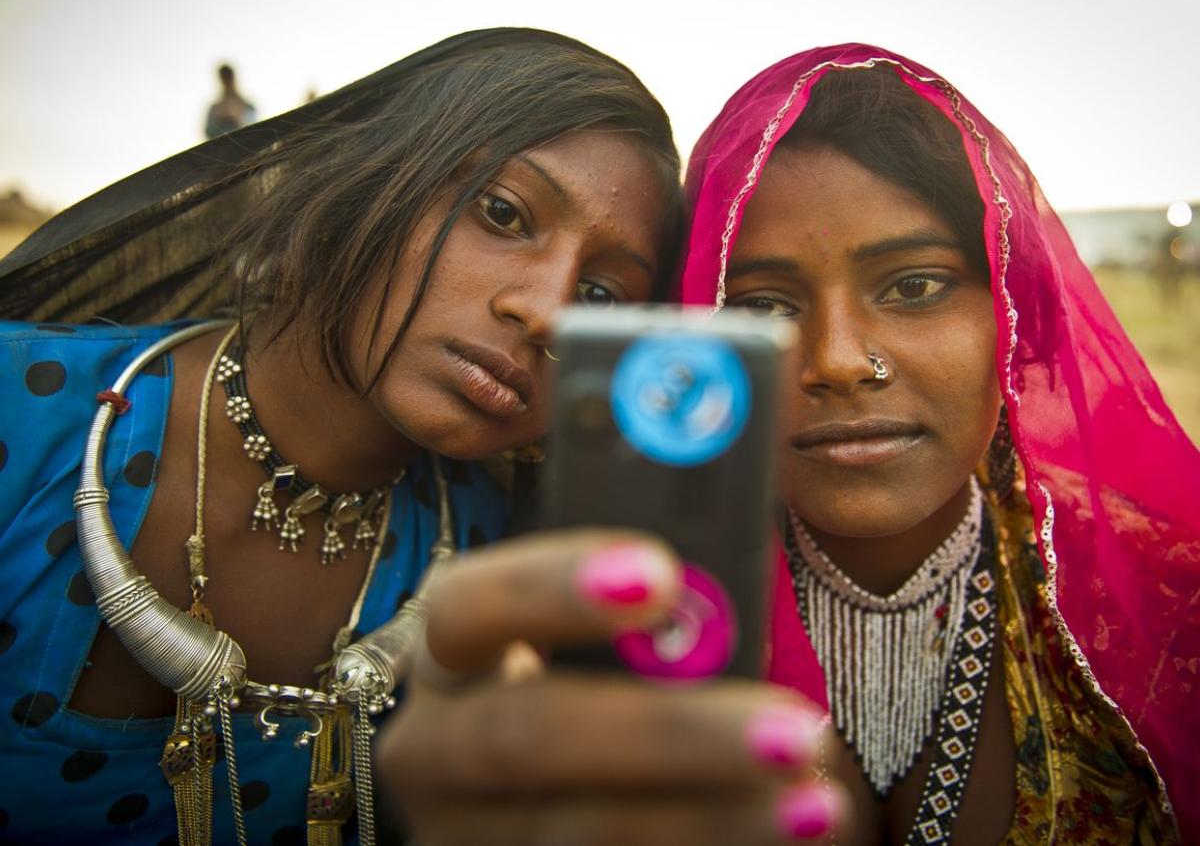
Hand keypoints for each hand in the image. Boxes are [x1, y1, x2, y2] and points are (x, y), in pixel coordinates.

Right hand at [374, 529, 846, 844]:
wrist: (518, 798)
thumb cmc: (579, 682)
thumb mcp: (590, 636)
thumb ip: (643, 600)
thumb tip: (727, 536)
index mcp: (448, 650)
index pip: (469, 603)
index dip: (552, 586)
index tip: (661, 574)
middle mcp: (435, 745)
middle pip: (524, 736)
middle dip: (667, 733)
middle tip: (793, 728)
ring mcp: (460, 830)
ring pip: (572, 832)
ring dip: (705, 815)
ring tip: (813, 798)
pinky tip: (783, 835)